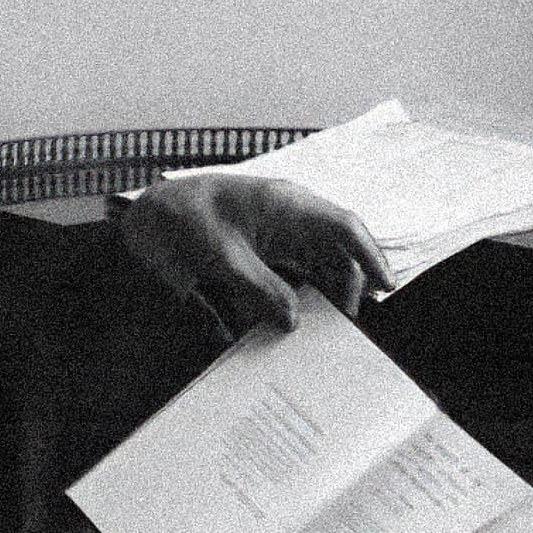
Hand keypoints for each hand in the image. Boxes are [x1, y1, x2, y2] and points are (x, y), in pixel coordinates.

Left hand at [118, 173, 392, 330]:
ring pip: (319, 265)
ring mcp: (277, 234)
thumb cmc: (183, 219)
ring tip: (331, 328)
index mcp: (287, 205)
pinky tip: (299, 320)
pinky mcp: (263, 252)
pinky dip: (301, 296)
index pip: (344, 227)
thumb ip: (260, 289)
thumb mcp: (221, 257)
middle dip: (349, 286)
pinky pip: (295, 274)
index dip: (371, 255)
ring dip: (326, 294)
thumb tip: (293, 322)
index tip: (385, 287)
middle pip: (337, 252)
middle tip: (348, 325)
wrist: (148, 216)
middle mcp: (290, 217)